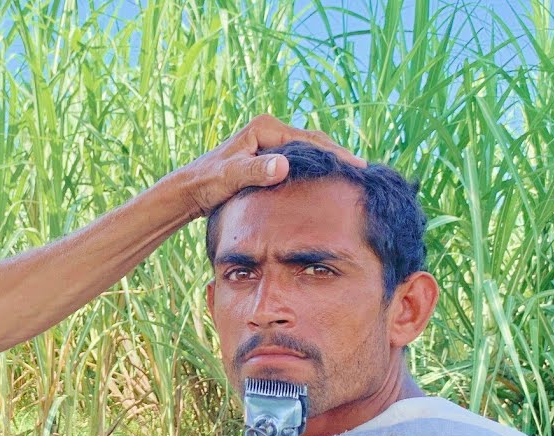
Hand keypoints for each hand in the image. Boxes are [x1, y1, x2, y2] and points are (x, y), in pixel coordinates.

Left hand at [176, 115, 365, 216]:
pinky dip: (315, 167)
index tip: (358, 166)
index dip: (335, 154)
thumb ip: (255, 171)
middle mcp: (269, 129)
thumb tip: (284, 165)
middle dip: (338, 155)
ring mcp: (269, 141)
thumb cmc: (207, 183)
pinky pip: (299, 159)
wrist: (189, 190)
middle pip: (313, 141)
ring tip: (354, 176)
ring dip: (329, 161)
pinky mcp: (267, 155)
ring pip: (308, 149)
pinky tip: (328, 181)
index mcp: (265, 128)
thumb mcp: (230, 177)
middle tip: (364, 172)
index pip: (309, 140)